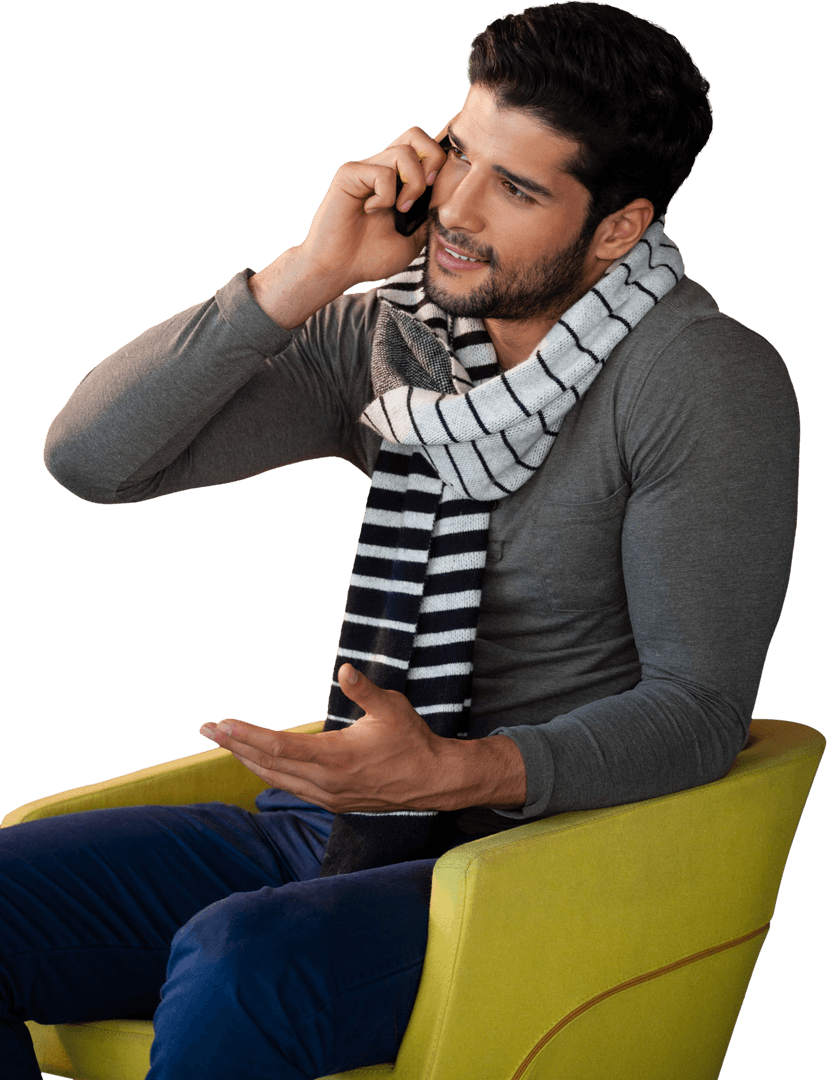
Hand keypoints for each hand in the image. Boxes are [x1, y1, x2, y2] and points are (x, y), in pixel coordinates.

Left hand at [198, 662, 526, 813]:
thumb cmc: (412, 740)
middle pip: (267, 764)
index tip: (221, 723)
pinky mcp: (332, 802)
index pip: (278, 747)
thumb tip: (344, 668)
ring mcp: (327, 796)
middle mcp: (325, 782)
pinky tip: (256, 761)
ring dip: (247, 759)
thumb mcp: (391, 708)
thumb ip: (364, 690)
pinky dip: (268, 771)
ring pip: (275, 778)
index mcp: (335, 758)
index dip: (246, 734)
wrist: (433, 781)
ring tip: (223, 742)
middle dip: (234, 746)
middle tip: (206, 729)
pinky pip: (290, 787)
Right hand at [296, 123, 452, 290]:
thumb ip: (429, 215)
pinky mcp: (349, 174)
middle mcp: (382, 168)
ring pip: (405, 151)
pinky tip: (370, 211)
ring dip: (413, 185)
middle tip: (425, 192)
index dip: (440, 163)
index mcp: (398, 180)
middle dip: (432, 161)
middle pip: (417, 134)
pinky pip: (382, 173)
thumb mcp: (414, 240)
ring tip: (399, 210)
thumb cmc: (370, 257)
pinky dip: (385, 197)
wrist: (338, 270)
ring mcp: (366, 169)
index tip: (436, 194)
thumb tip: (448, 196)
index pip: (426, 149)